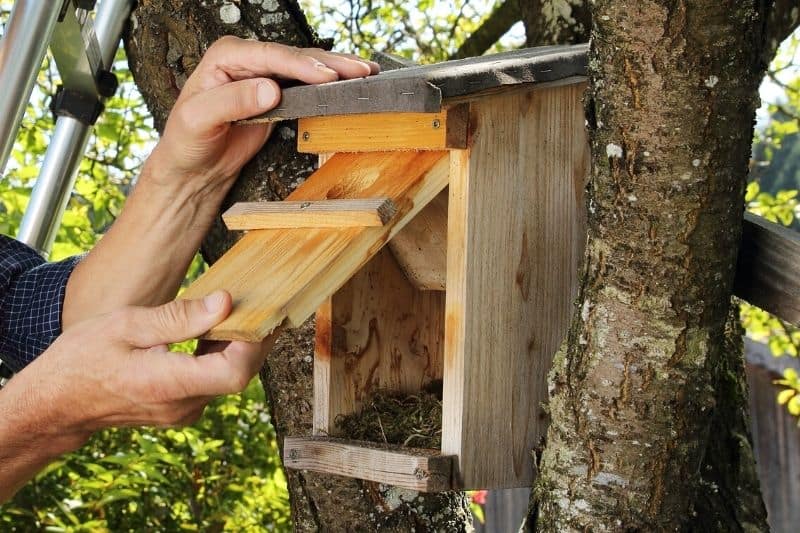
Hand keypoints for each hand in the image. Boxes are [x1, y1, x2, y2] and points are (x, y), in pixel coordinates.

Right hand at [2, 291, 267, 442]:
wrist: (55, 403)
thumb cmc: (82, 360)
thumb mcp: (126, 326)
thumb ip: (179, 317)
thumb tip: (224, 302)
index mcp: (169, 384)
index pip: (234, 371)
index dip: (256, 341)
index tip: (262, 310)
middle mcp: (182, 406)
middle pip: (239, 374)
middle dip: (254, 338)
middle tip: (259, 302)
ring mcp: (183, 412)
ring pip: (229, 378)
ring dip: (237, 345)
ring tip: (236, 309)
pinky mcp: (180, 409)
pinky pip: (212, 381)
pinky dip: (220, 354)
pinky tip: (214, 329)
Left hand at [144, 36, 379, 198]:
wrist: (195, 166)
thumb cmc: (187, 141)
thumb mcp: (200, 120)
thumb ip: (233, 101)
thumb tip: (270, 89)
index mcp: (226, 56)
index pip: (270, 55)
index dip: (300, 64)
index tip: (326, 76)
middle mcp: (248, 60)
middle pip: (295, 56)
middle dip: (329, 63)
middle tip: (359, 71)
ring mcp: (266, 76)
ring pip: (307, 67)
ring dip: (337, 70)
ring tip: (366, 73)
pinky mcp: (279, 95)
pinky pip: (308, 86)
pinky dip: (331, 85)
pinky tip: (350, 84)